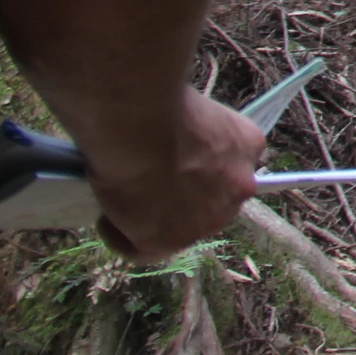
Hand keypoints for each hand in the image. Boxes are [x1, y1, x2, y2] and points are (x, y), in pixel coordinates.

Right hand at [85, 87, 262, 260]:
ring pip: (178, 228)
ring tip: (122, 200)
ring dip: (151, 218)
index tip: (173, 162)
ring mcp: (209, 219)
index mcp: (248, 146)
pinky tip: (107, 218)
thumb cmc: (160, 105)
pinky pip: (141, 249)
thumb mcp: (195, 111)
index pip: (229, 165)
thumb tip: (175, 140)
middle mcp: (239, 187)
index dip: (198, 166)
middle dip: (180, 196)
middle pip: (209, 200)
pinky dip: (120, 235)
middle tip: (146, 183)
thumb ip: (197, 133)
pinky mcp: (171, 241)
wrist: (142, 129)